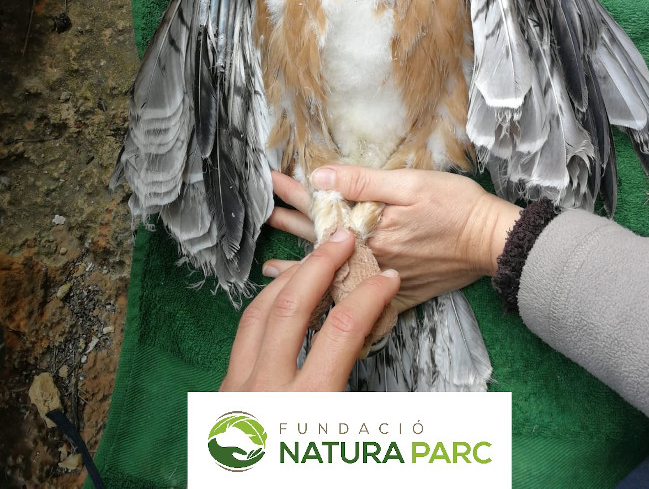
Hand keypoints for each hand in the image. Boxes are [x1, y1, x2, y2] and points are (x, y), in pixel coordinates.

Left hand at [219, 229, 399, 390]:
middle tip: (342, 240)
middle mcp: (267, 389)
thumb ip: (363, 397)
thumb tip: (375, 345)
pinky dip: (265, 306)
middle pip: (291, 306)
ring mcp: (237, 388)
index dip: (369, 297)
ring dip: (288, 279)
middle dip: (320, 264)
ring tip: (312, 260)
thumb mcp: (348, 444)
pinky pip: (243, 335)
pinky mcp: (224, 391)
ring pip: (259, 313)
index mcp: (308, 404)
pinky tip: (281, 299)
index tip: (387, 278)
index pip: (342, 331)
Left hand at [267, 167, 521, 312]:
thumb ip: (363, 182)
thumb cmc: (456, 206)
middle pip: (321, 240)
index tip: (272, 181)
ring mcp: (383, 277)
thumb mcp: (410, 182)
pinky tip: (318, 300)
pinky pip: (357, 298)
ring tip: (271, 266)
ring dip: (301, 265)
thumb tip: (320, 177)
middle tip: (266, 215)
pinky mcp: (399, 292)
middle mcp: (370, 257)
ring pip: (332, 273)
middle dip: (291, 224)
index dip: (295, 193)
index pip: (322, 208)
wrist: (494, 242)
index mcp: (369, 228)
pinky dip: (333, 297)